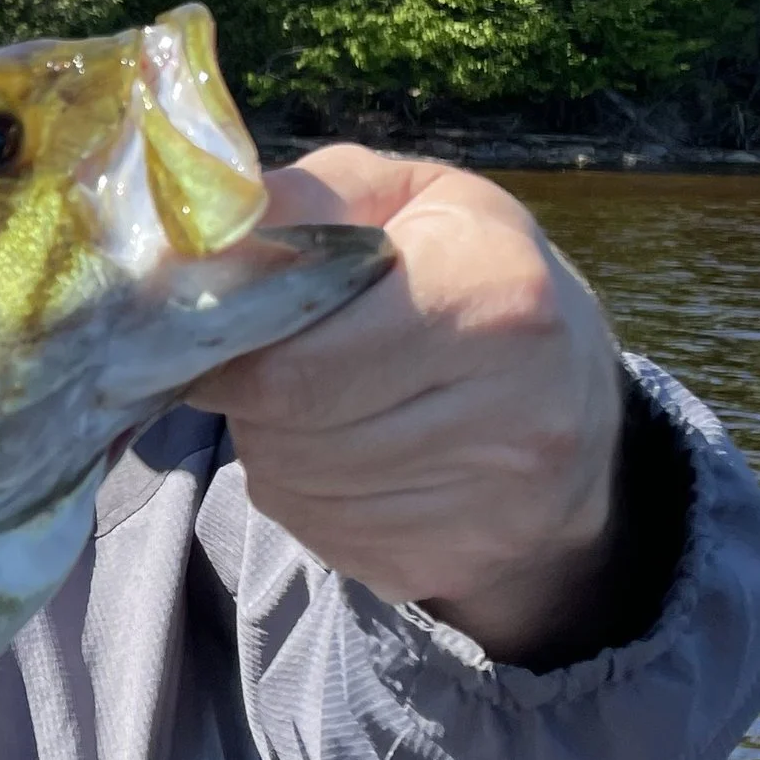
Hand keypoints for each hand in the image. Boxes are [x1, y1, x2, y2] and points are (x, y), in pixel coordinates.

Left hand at [188, 147, 625, 661]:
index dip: (230, 356)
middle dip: (250, 402)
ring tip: (313, 404)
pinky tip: (345, 456)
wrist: (575, 388)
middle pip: (292, 434)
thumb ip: (297, 203)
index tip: (216, 339)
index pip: (298, 366)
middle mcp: (515, 406)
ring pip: (298, 490)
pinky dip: (307, 498)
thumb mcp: (403, 199)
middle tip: (266, 368)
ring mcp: (495, 501)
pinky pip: (327, 538)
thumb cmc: (469, 268)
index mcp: (495, 293)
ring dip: (273, 448)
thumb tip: (184, 241)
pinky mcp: (464, 560)